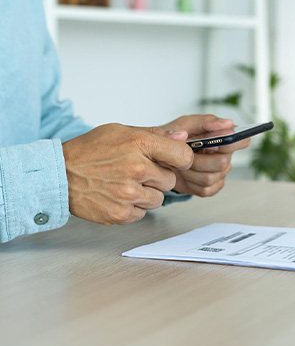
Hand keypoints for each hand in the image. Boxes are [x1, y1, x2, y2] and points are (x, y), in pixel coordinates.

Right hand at [62, 123, 192, 225]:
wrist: (59, 174)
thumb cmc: (90, 150)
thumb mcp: (121, 131)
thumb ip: (155, 134)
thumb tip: (183, 137)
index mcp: (139, 144)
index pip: (184, 156)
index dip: (181, 159)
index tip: (174, 161)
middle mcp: (137, 169)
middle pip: (171, 180)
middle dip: (159, 177)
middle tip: (139, 172)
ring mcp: (129, 193)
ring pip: (159, 199)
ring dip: (147, 193)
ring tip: (127, 184)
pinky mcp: (121, 213)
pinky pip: (143, 213)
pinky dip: (134, 207)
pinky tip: (118, 196)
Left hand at [162, 114, 249, 196]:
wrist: (160, 157)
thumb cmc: (175, 138)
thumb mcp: (185, 124)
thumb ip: (206, 121)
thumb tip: (228, 123)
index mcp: (223, 137)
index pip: (242, 140)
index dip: (235, 142)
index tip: (219, 141)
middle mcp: (225, 155)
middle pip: (222, 162)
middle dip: (199, 160)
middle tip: (185, 154)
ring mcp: (219, 173)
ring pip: (210, 177)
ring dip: (190, 171)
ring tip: (180, 164)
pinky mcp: (211, 188)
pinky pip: (205, 190)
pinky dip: (190, 183)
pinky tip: (185, 174)